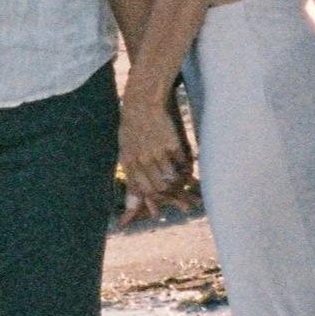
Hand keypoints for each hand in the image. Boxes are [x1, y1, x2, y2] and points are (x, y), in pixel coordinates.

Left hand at [119, 87, 187, 220]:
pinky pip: (181, 164)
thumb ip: (131, 175)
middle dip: (171, 198)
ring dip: (180, 187)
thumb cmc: (132, 128)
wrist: (142, 104)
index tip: (159, 211)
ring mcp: (158, 152)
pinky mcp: (171, 143)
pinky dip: (186, 171)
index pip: (143, 189)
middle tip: (182, 204)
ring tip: (187, 190)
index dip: (152, 202)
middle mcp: (143, 159)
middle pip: (158, 187)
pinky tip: (189, 173)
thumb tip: (132, 200)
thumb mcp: (126, 151)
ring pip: (171, 178)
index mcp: (130, 162)